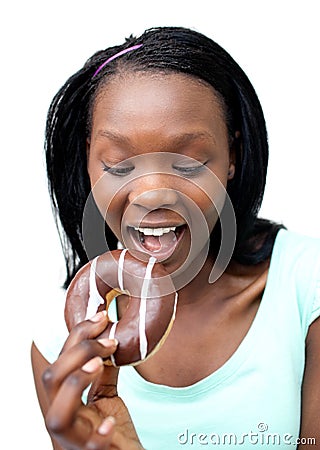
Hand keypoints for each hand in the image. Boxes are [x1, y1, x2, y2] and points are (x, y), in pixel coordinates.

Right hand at [42, 311, 142, 448]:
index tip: (102, 317)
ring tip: (98, 365)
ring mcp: (76, 438)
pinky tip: (109, 422)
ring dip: (76, 384)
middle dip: (78, 352)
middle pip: (52, 380)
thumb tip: (110, 337)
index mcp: (66, 398)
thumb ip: (104, 370)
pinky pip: (88, 448)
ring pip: (57, 415)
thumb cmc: (114, 430)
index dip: (79, 334)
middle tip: (109, 342)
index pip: (60, 360)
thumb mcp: (107, 393)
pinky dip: (97, 434)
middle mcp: (65, 417)